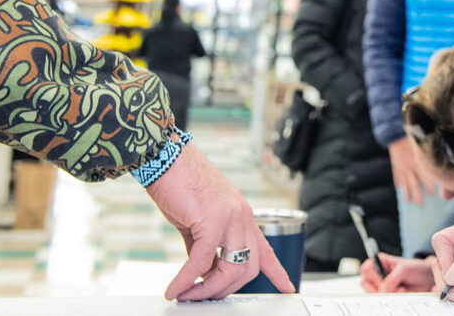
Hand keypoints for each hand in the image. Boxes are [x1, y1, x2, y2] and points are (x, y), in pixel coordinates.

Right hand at [145, 142, 294, 300]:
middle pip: (248, 269)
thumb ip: (204, 246)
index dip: (277, 272)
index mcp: (243, 216)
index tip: (287, 287)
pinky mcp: (211, 221)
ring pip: (231, 270)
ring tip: (187, 295)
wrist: (166, 158)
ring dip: (208, 290)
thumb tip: (202, 271)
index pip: (266, 249)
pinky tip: (175, 289)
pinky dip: (187, 280)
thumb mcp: (198, 220)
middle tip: (202, 297)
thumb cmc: (180, 183)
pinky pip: (202, 262)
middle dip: (225, 289)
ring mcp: (230, 218)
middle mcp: (242, 217)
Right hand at [360, 253, 434, 292]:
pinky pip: (380, 300)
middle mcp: (377, 273)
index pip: (366, 269)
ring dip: (385, 294)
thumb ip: (391, 280)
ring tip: (400, 289)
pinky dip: (389, 299)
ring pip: (371, 293)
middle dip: (379, 287)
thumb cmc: (416, 269)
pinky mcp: (385, 295)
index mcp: (380, 261)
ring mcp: (380, 285)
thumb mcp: (404, 270)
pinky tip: (400, 294)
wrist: (427, 280)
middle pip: (365, 283)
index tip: (384, 280)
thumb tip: (382, 292)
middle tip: (394, 286)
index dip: (373, 276)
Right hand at [388, 136, 436, 203]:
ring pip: (405, 184)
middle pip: (414, 184)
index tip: (435, 194)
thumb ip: (429, 155)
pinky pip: (397, 178)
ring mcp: (401, 169)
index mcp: (417, 162)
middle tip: (421, 204)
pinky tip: (400, 190)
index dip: (430, 186)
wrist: (395, 135)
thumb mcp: (421, 147)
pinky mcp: (395, 167)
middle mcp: (409, 168)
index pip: (425, 177)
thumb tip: (441, 161)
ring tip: (409, 201)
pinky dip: (399, 185)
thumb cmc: (412, 140)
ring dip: (407, 193)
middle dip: (418, 195)